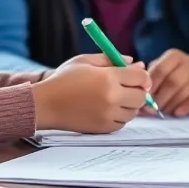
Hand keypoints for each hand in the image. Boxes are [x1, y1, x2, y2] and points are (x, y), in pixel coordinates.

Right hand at [32, 54, 150, 132]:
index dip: (143, 76)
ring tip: (115, 98)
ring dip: (129, 105)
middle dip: (138, 92)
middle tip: (129, 89)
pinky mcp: (103, 128)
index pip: (141, 77)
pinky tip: (108, 109)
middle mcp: (111, 97)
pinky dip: (119, 117)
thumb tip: (135, 63)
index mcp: (108, 77)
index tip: (139, 77)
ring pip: (133, 112)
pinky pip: (122, 123)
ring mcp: (108, 115)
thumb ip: (111, 59)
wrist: (45, 104)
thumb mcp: (85, 61)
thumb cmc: (63, 79)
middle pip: (141, 97)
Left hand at [148, 49, 188, 116]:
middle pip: (172, 82)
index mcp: (175, 57)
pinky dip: (184, 107)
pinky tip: (177, 113)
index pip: (161, 69)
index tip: (144, 97)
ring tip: (163, 112)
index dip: (151, 85)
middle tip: (152, 109)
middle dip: (160, 98)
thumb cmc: (178, 76)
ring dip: (170, 105)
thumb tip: (138, 93)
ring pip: (183, 92)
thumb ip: (151, 78)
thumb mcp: (165, 70)